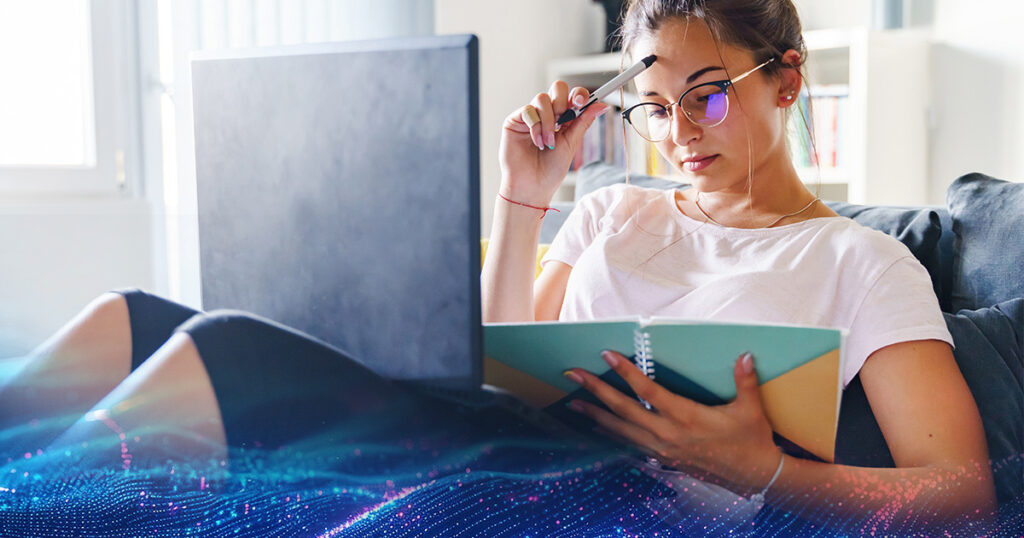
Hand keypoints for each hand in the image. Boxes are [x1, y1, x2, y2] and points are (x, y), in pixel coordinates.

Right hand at [498, 81, 609, 206]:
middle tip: (562, 123)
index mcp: (564, 119)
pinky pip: (528, 110)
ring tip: (548, 143)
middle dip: (562, 103)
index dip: (578, 94)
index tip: (581, 101)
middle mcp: (547, 114)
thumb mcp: (571, 144)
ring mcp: (531, 116)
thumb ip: (583, 122)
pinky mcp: (515, 121)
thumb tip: (601, 105)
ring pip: (542, 99)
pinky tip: (536, 142)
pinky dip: (535, 126)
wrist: (532, 187)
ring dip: (548, 121)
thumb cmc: (550, 171)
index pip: (572, 96)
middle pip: (557, 88)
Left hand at [564, 350, 782, 495]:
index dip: (625, 372)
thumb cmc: (751, 440)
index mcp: (686, 418)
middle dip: (596, 391)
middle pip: (623, 409)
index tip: (607, 355)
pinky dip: (611, 433)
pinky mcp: (663, 459)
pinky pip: (630, 444)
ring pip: (621, 430)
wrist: (754, 477)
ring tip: (574, 402)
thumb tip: (743, 355)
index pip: (648, 390)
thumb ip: (745, 380)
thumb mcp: (750, 409)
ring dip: (596, 415)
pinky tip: (598, 426)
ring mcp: (663, 449)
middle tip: (574, 375)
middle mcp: (668, 434)